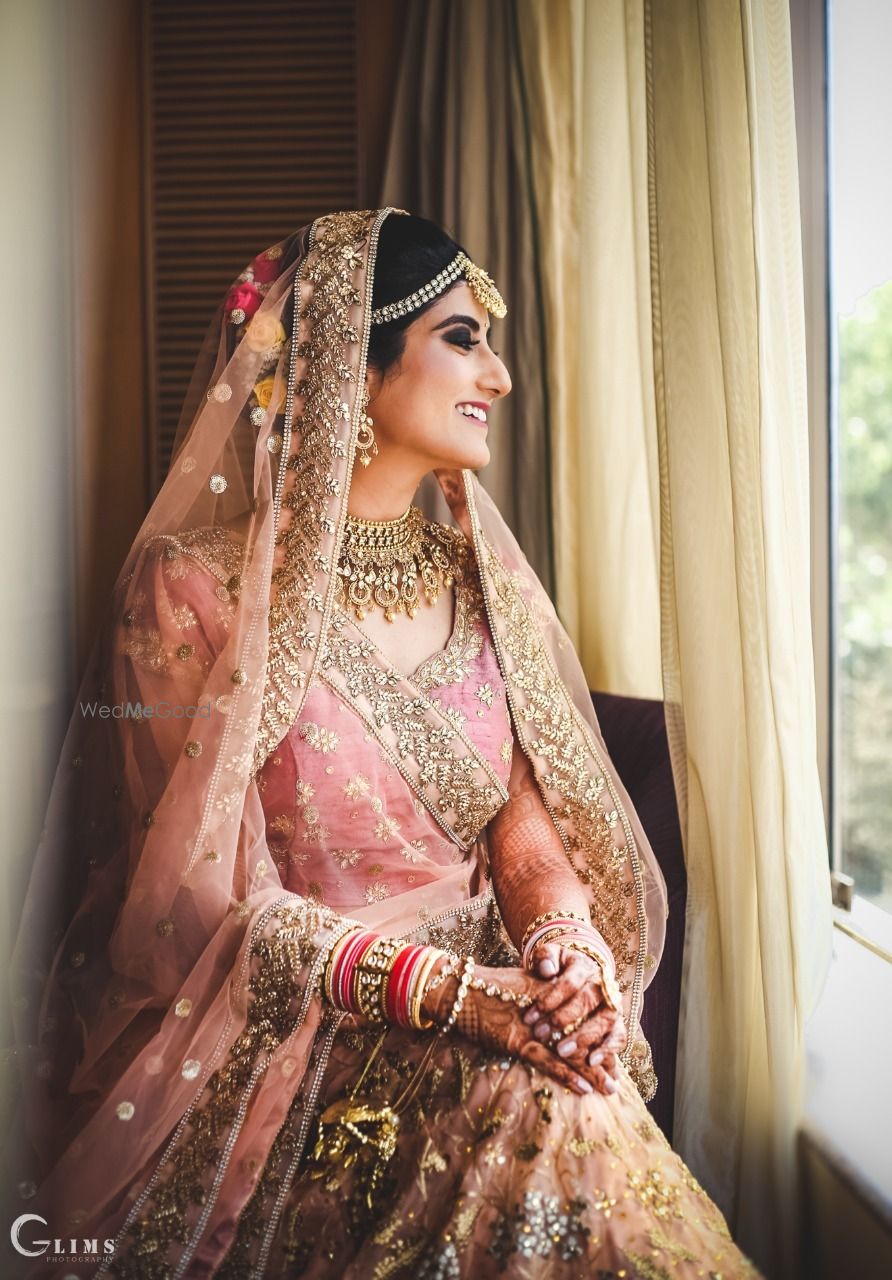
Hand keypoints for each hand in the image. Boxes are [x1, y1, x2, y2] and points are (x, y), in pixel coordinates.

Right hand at [421, 959, 612, 1096]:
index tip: (611, 1054)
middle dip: (600, 1056)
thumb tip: (553, 1019)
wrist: (455, 989)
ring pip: (570, 1049)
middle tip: (617, 1076)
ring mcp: (532, 1024)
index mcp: (549, 991)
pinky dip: (566, 1075)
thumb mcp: (517, 988)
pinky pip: (547, 1060)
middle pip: (582, 1033)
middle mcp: (547, 1006)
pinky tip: (583, 1088)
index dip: (598, 1035)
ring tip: (610, 1087)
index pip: (582, 1015)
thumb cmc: (482, 990)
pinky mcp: (517, 1039)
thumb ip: (539, 998)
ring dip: (591, 1071)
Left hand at [522, 942, 626, 1091]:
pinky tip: (591, 1061)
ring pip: (604, 1020)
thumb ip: (545, 957)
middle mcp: (603, 985)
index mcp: (584, 967)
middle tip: (541, 1034)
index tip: (530, 1016)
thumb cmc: (558, 969)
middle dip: (563, 1019)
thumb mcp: (550, 956)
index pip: (570, 982)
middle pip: (587, 1001)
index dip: (550, 999)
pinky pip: (619, 1036)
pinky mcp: (618, 1023)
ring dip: (583, 1037)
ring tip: (562, 1051)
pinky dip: (608, 1049)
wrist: (580, 974)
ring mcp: (613, 1005)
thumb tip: (547, 969)